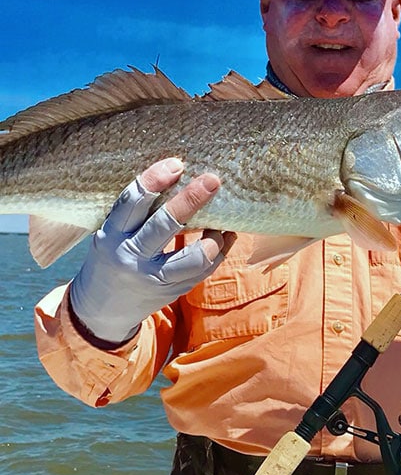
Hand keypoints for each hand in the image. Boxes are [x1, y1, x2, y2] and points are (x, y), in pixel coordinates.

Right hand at [67, 158, 235, 345]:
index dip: (153, 181)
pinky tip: (225, 237)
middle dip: (190, 200)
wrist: (100, 310)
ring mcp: (153, 277)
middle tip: (212, 180)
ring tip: (223, 223)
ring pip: (193, 256)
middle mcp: (130, 257)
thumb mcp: (112, 234)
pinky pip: (203, 270)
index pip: (130, 204)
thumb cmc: (111, 257)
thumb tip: (178, 176)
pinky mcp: (172, 292)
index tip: (175, 164)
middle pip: (164, 226)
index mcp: (111, 236)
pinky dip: (219, 251)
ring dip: (214, 237)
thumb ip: (137, 214)